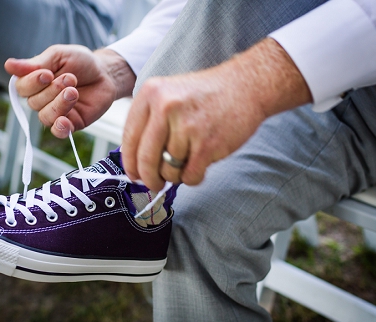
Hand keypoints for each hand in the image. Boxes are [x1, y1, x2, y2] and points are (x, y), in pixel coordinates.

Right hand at [4, 45, 135, 137]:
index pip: (21, 87)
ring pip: (45, 116)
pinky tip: (65, 121)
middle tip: (70, 78)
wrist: (106, 73)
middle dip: (52, 90)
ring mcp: (54, 112)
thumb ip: (35, 63)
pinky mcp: (70, 123)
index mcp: (33, 82)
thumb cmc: (80, 62)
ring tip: (74, 91)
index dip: (32, 82)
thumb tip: (8, 65)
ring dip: (59, 104)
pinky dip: (59, 128)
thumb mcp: (58, 56)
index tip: (47, 74)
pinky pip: (58, 131)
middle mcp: (40, 99)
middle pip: (33, 102)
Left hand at [121, 38, 310, 189]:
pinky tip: (198, 166)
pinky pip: (189, 176)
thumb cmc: (205, 94)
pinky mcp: (207, 144)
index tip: (133, 174)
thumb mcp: (168, 93)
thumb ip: (148, 121)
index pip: (129, 138)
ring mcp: (187, 126)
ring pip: (168, 170)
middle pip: (145, 158)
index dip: (130, 162)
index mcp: (151, 94)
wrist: (246, 85)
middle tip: (153, 183)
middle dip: (148, 178)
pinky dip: (192, 178)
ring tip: (185, 162)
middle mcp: (165, 107)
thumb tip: (133, 159)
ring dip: (175, 175)